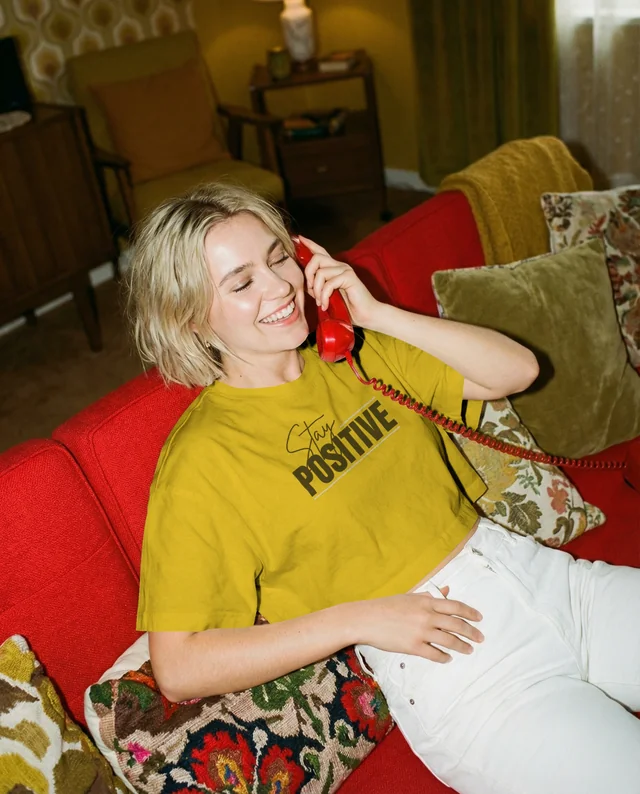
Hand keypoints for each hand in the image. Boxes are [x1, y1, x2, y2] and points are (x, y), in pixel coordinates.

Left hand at [296, 235, 379, 328]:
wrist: (366, 315)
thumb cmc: (348, 308)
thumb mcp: (328, 296)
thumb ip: (317, 287)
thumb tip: (305, 284)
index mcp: (334, 268)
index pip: (320, 251)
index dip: (310, 244)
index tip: (299, 238)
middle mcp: (340, 266)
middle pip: (316, 258)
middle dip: (309, 275)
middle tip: (311, 291)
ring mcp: (345, 270)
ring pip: (321, 272)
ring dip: (317, 290)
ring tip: (320, 302)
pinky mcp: (349, 277)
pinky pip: (329, 283)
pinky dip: (324, 296)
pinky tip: (325, 305)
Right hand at [354, 587, 483, 662]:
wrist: (367, 619)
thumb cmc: (387, 606)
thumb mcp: (410, 596)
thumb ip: (430, 596)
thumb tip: (447, 591)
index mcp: (426, 602)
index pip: (455, 606)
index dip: (470, 612)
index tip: (479, 618)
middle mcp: (427, 616)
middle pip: (456, 624)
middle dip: (471, 632)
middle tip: (480, 638)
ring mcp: (421, 632)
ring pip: (449, 641)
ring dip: (462, 646)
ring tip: (468, 650)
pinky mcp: (413, 647)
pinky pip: (434, 654)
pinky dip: (443, 657)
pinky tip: (448, 658)